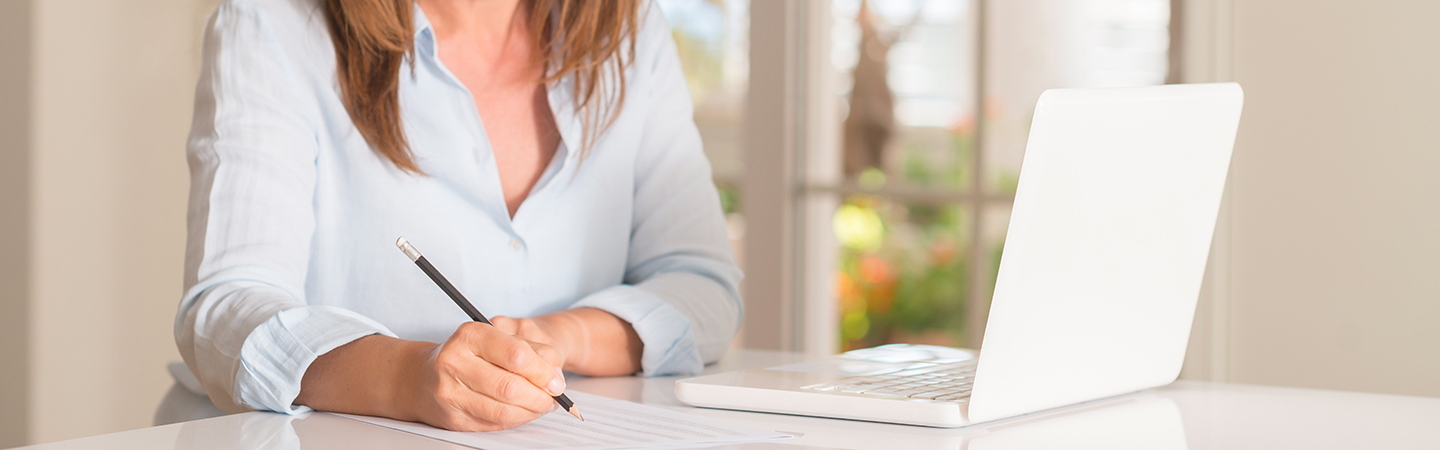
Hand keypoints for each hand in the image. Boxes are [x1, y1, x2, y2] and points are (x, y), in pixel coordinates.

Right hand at [399, 322, 566, 430]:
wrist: (420, 377)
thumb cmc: (467, 354)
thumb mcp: (497, 338)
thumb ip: (531, 350)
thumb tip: (555, 376)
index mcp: (470, 335)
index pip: (516, 355)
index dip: (543, 372)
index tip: (557, 381)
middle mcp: (455, 362)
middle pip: (510, 387)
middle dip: (540, 396)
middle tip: (553, 397)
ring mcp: (450, 393)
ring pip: (503, 410)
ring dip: (531, 411)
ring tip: (541, 404)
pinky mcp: (453, 418)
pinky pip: (494, 424)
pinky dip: (516, 420)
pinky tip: (523, 411)